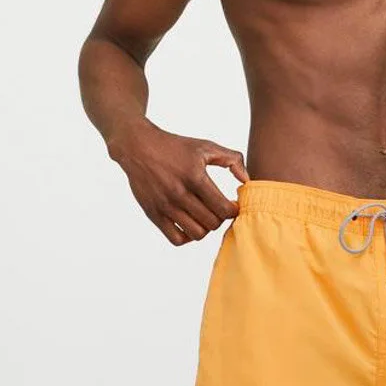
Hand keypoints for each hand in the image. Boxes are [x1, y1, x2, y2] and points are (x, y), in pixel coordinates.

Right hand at [111, 121, 249, 244]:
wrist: (138, 147)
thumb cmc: (175, 146)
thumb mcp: (205, 146)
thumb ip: (232, 159)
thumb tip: (247, 180)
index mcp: (195, 177)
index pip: (224, 209)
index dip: (233, 210)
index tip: (231, 203)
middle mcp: (179, 194)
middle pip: (212, 223)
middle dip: (220, 218)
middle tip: (218, 209)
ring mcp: (165, 207)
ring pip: (197, 234)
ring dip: (205, 228)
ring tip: (204, 216)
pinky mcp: (154, 214)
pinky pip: (176, 239)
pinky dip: (187, 236)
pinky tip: (189, 223)